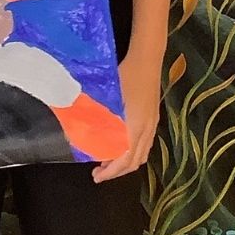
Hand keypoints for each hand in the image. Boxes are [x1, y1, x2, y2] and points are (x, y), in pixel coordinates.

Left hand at [93, 46, 161, 182]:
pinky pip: (146, 144)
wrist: (147, 59)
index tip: (96, 176)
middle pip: (135, 161)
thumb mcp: (107, 96)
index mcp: (134, 128)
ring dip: (126, 162)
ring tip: (109, 160)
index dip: (110, 172)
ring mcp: (152, 124)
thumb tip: (80, 129)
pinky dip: (134, 152)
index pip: (123, 160)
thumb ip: (97, 116)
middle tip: (99, 171)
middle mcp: (146, 130)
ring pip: (142, 154)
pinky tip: (123, 145)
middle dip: (117, 171)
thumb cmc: (125, 75)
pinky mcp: (154, 118)